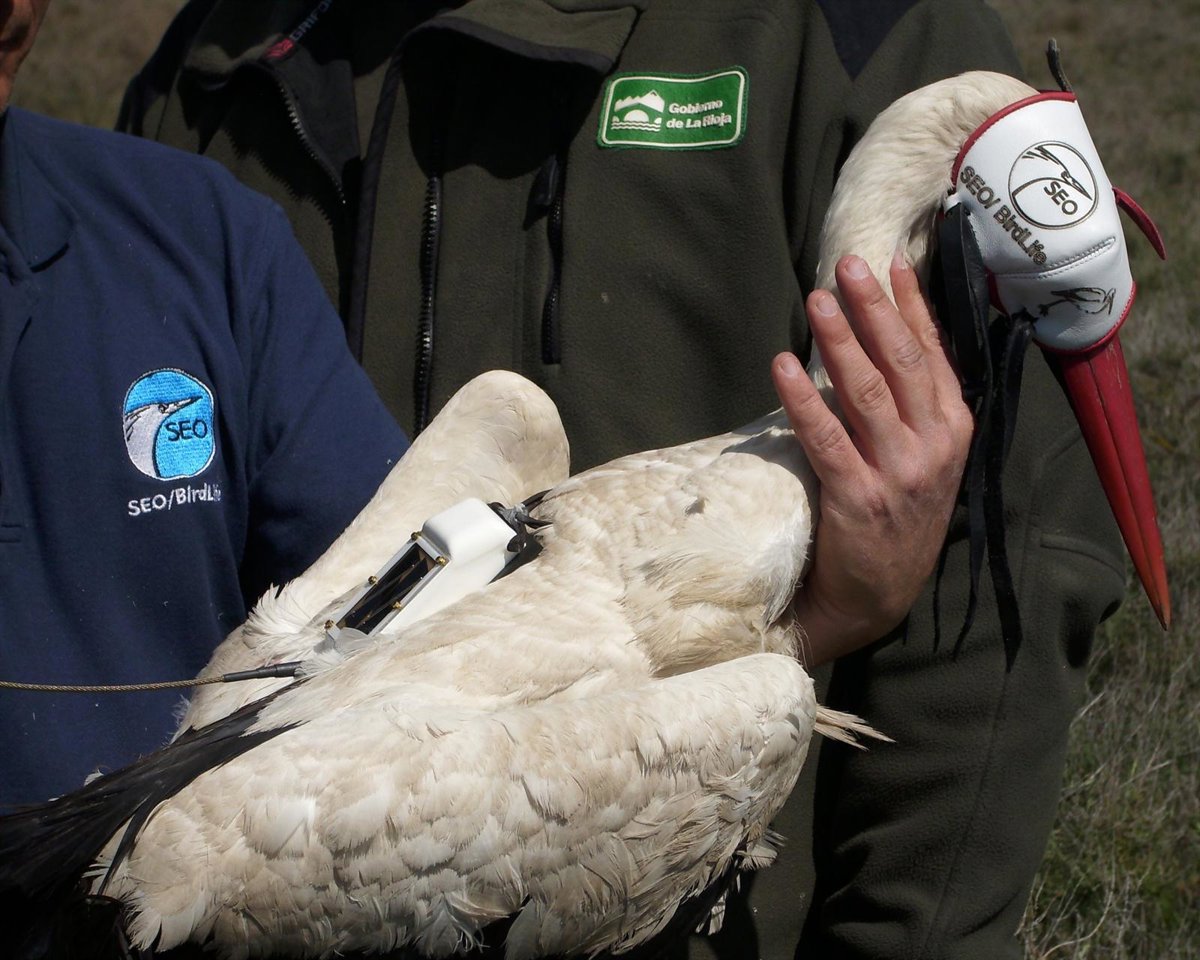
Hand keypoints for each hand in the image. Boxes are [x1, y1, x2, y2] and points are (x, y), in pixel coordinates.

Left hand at [772, 253, 972, 665]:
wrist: (875, 598)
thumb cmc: (894, 518)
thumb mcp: (922, 459)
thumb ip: (910, 406)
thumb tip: (883, 341)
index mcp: (952, 431)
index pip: (933, 356)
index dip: (911, 308)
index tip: (889, 264)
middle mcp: (933, 448)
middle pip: (903, 364)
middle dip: (875, 310)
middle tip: (848, 265)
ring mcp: (899, 475)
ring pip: (869, 394)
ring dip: (842, 342)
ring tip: (818, 300)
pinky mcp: (859, 500)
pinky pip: (827, 439)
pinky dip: (804, 399)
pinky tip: (783, 366)